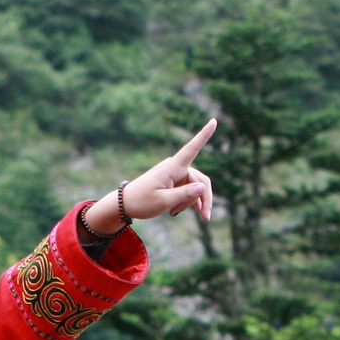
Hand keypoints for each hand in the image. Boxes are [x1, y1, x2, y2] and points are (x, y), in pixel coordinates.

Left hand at [82, 119, 216, 235]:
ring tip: (180, 214)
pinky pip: (188, 190)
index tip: (214, 121)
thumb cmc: (141, 202)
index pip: (191, 148)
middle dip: (203, 199)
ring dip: (193, 202)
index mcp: (172, 167)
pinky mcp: (174, 182)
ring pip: (195, 188)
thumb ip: (185, 195)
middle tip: (206, 218)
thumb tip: (203, 187)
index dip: (204, 135)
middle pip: (200, 181)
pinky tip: (177, 212)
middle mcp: (176, 167)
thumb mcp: (164, 201)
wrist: (125, 204)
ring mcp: (175, 174)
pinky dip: (187, 201)